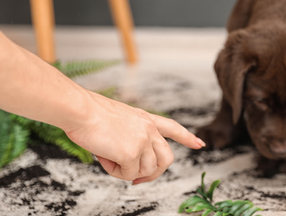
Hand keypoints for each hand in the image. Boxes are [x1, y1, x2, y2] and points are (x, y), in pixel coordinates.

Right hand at [64, 91, 204, 184]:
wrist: (80, 110)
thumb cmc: (90, 116)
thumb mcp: (120, 122)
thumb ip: (131, 138)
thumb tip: (132, 164)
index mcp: (146, 118)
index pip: (173, 128)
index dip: (187, 137)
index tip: (199, 144)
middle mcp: (149, 129)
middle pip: (166, 159)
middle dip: (154, 173)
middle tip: (136, 180)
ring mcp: (143, 141)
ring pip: (146, 171)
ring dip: (127, 171)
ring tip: (109, 157)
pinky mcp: (132, 153)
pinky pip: (128, 174)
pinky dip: (115, 172)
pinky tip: (104, 158)